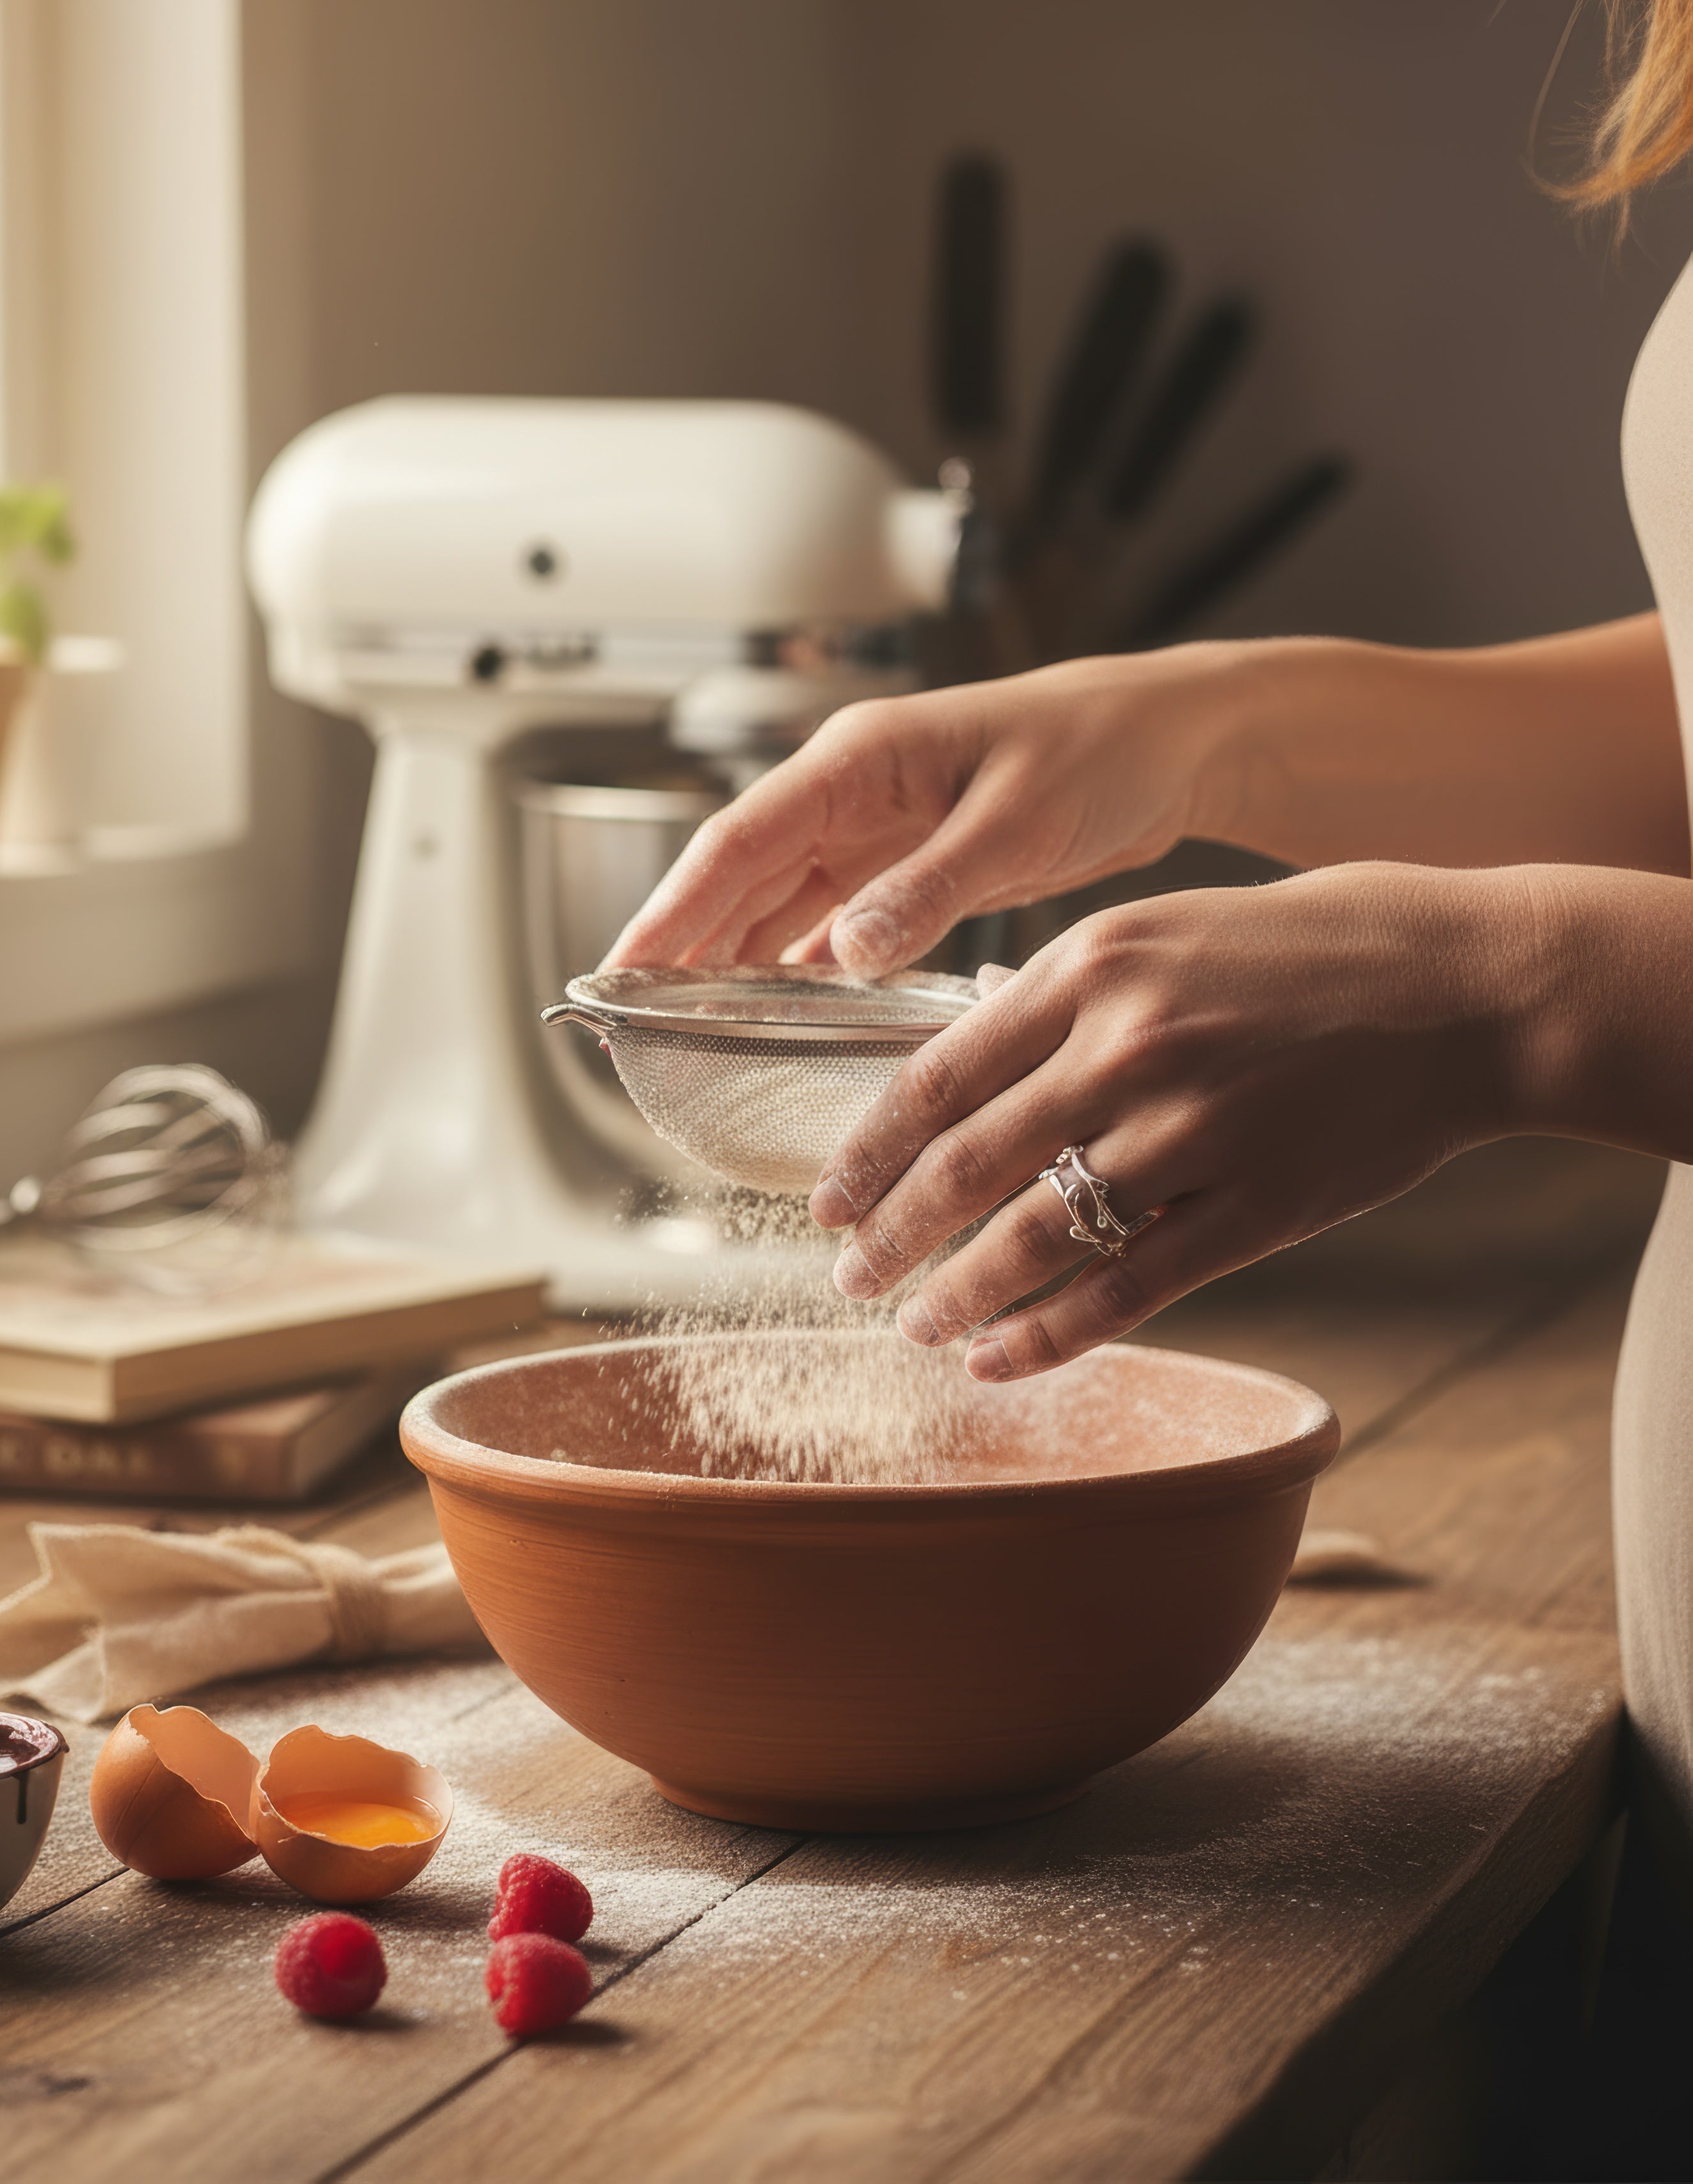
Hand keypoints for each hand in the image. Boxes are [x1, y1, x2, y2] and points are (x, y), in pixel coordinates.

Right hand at [605, 646, 1236, 976]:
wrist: (1177, 738)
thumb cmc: (1105, 750)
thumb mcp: (1017, 822)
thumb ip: (928, 889)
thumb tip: (845, 955)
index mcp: (860, 761)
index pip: (738, 841)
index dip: (673, 909)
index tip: (624, 970)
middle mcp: (853, 792)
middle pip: (741, 876)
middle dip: (682, 944)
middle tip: (632, 1021)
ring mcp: (879, 828)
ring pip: (779, 901)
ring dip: (733, 960)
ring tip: (686, 1029)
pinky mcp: (912, 862)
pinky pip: (833, 919)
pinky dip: (802, 965)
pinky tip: (781, 1012)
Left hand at [809, 864, 1537, 1378]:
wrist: (1465, 987)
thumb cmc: (1302, 950)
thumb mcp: (1160, 930)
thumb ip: (1057, 993)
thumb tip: (962, 1049)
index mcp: (1090, 969)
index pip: (936, 1078)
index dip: (867, 1153)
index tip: (825, 1199)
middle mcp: (1127, 1048)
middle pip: (967, 1166)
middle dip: (890, 1234)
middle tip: (847, 1276)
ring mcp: (1194, 1131)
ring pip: (1037, 1237)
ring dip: (956, 1294)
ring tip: (911, 1325)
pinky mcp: (1259, 1205)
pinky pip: (1130, 1288)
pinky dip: (1051, 1334)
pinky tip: (997, 1359)